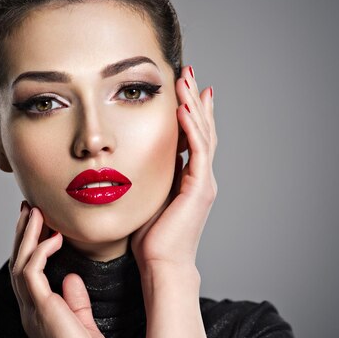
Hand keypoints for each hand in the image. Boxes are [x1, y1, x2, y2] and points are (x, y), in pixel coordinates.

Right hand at [9, 202, 118, 337]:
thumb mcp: (84, 326)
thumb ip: (75, 302)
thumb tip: (70, 277)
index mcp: (38, 314)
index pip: (27, 273)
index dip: (30, 247)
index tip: (40, 224)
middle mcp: (29, 311)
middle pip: (18, 264)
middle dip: (23, 235)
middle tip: (29, 208)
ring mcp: (32, 311)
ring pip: (20, 263)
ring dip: (27, 235)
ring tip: (34, 210)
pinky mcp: (41, 310)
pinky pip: (32, 272)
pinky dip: (40, 251)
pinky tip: (53, 236)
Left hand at [131, 65, 216, 272]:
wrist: (161, 263)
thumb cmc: (151, 237)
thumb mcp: (149, 197)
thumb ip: (150, 177)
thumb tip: (135, 161)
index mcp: (189, 177)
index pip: (192, 136)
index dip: (189, 111)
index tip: (184, 90)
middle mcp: (200, 176)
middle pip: (202, 128)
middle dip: (195, 100)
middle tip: (191, 74)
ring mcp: (203, 181)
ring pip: (202, 133)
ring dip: (194, 105)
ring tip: (189, 81)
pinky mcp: (199, 187)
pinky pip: (196, 150)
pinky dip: (191, 128)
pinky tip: (184, 109)